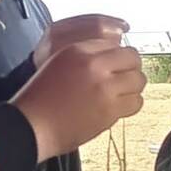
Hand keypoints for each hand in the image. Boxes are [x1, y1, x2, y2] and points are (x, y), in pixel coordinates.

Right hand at [12, 14, 145, 157]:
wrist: (31, 125)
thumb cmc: (40, 99)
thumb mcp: (58, 65)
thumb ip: (85, 58)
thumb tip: (113, 61)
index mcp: (77, 50)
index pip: (114, 44)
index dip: (117, 56)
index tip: (115, 66)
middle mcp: (93, 64)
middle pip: (132, 57)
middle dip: (131, 68)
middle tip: (123, 79)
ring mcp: (104, 87)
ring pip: (138, 79)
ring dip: (133, 87)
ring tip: (121, 94)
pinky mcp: (110, 109)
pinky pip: (136, 102)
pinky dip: (131, 104)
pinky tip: (119, 107)